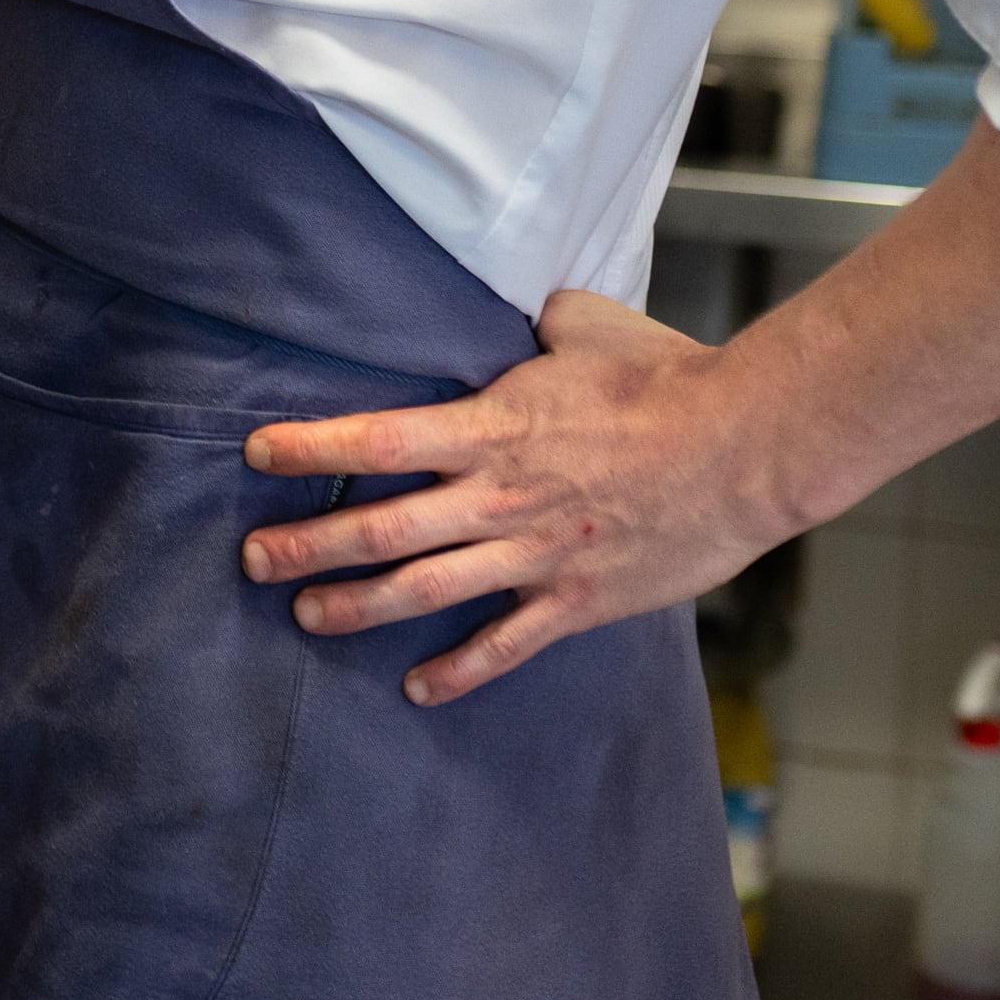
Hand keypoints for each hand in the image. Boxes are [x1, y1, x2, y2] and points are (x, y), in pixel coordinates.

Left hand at [233, 289, 795, 707]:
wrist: (748, 446)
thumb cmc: (669, 377)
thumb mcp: (586, 325)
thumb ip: (535, 324)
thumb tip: (521, 310)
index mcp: (492, 427)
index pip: (378, 437)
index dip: (311, 447)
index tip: (257, 453)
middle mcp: (499, 496)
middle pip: (382, 527)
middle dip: (308, 545)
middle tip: (251, 559)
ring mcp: (537, 554)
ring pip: (427, 590)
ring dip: (359, 606)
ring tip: (306, 616)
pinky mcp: (578, 599)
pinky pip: (507, 644)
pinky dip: (461, 671)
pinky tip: (418, 689)